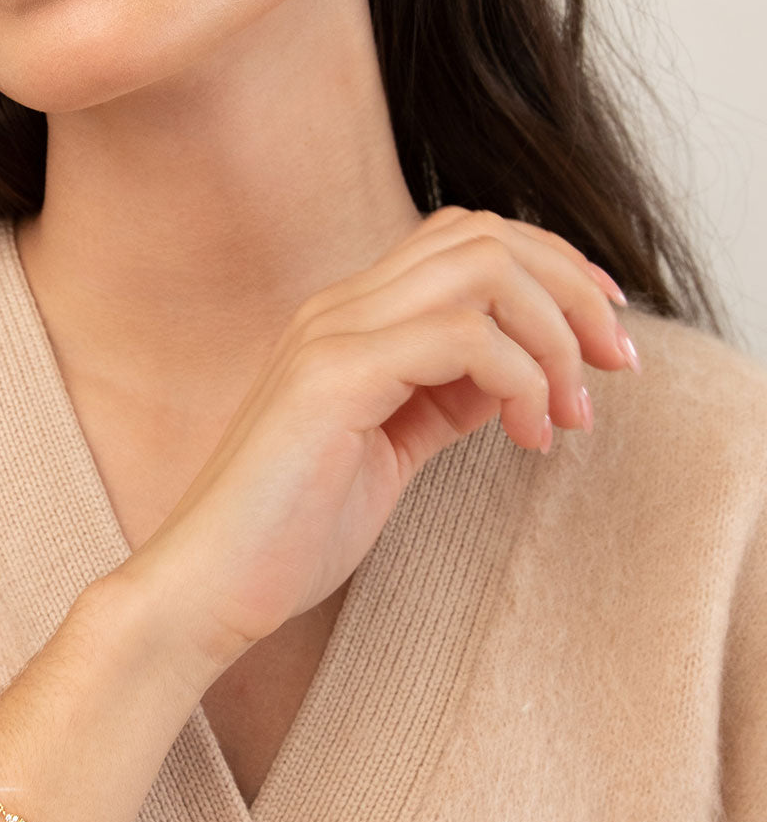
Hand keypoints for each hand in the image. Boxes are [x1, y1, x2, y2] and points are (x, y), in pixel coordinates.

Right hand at [123, 206, 637, 672]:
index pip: (466, 238)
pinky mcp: (333, 377)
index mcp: (349, 318)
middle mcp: (338, 307)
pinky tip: (529, 436)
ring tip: (572, 413)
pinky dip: (522, 379)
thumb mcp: (393, 448)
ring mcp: (331, 334)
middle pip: (487, 234)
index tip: (601, 340)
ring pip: (484, 269)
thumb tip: (521, 372)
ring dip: (556, 335)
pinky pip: (463, 337)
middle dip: (573, 292)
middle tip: (614, 366)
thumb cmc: (291, 532)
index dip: (552, 271)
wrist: (206, 587)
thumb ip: (446, 396)